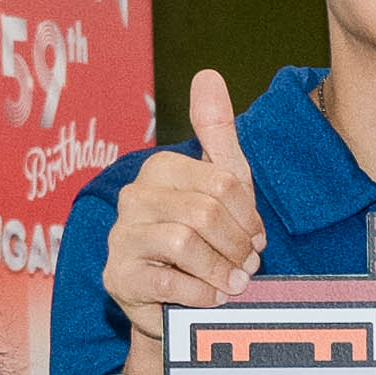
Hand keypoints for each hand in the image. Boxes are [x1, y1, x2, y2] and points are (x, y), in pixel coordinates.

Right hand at [107, 76, 267, 337]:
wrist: (171, 300)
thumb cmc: (202, 238)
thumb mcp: (219, 183)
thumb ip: (215, 131)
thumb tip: (208, 74)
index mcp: (159, 169)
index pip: (221, 182)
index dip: (248, 215)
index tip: (256, 238)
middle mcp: (133, 197)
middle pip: (205, 212)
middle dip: (237, 244)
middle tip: (248, 265)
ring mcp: (121, 237)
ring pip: (185, 243)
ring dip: (221, 269)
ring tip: (233, 283)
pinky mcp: (119, 276)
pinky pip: (168, 280)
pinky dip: (200, 291)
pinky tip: (211, 296)